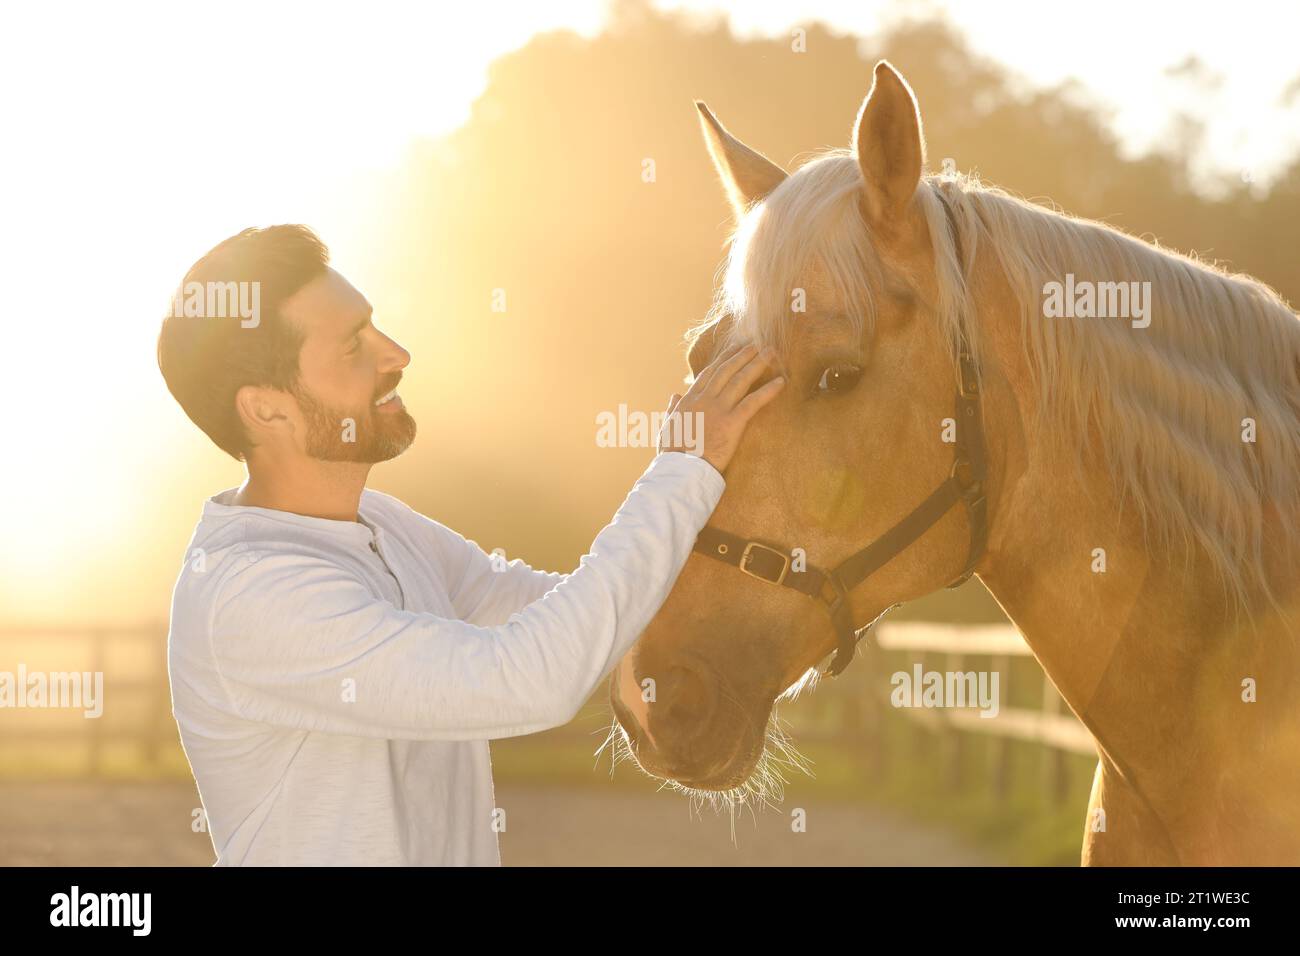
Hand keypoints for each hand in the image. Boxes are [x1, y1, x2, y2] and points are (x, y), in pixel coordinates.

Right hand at [656, 344, 784, 472]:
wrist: (681, 470)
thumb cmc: (673, 454)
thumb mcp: (667, 427)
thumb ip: (672, 408)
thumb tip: (674, 395)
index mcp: (690, 400)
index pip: (709, 373)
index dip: (723, 358)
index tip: (734, 348)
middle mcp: (705, 399)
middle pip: (727, 370)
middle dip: (743, 354)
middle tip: (757, 343)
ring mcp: (719, 409)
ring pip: (740, 380)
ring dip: (757, 364)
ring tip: (770, 352)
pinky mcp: (732, 422)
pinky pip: (753, 402)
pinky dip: (768, 390)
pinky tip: (781, 381)